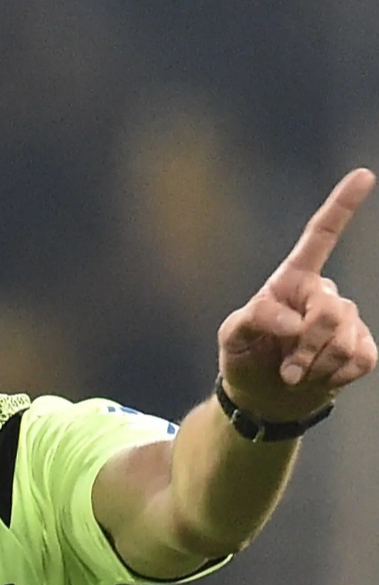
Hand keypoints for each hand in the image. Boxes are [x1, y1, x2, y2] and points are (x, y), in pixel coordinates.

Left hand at [217, 168, 377, 420]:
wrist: (265, 397)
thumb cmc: (245, 358)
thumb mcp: (233, 337)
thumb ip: (257, 318)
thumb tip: (297, 322)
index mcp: (291, 281)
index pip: (319, 239)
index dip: (341, 207)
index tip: (363, 175)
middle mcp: (323, 294)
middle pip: (329, 312)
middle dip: (304, 347)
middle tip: (285, 369)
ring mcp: (347, 320)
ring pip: (344, 340)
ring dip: (315, 366)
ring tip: (295, 373)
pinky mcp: (363, 348)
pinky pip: (359, 359)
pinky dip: (334, 377)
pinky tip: (319, 377)